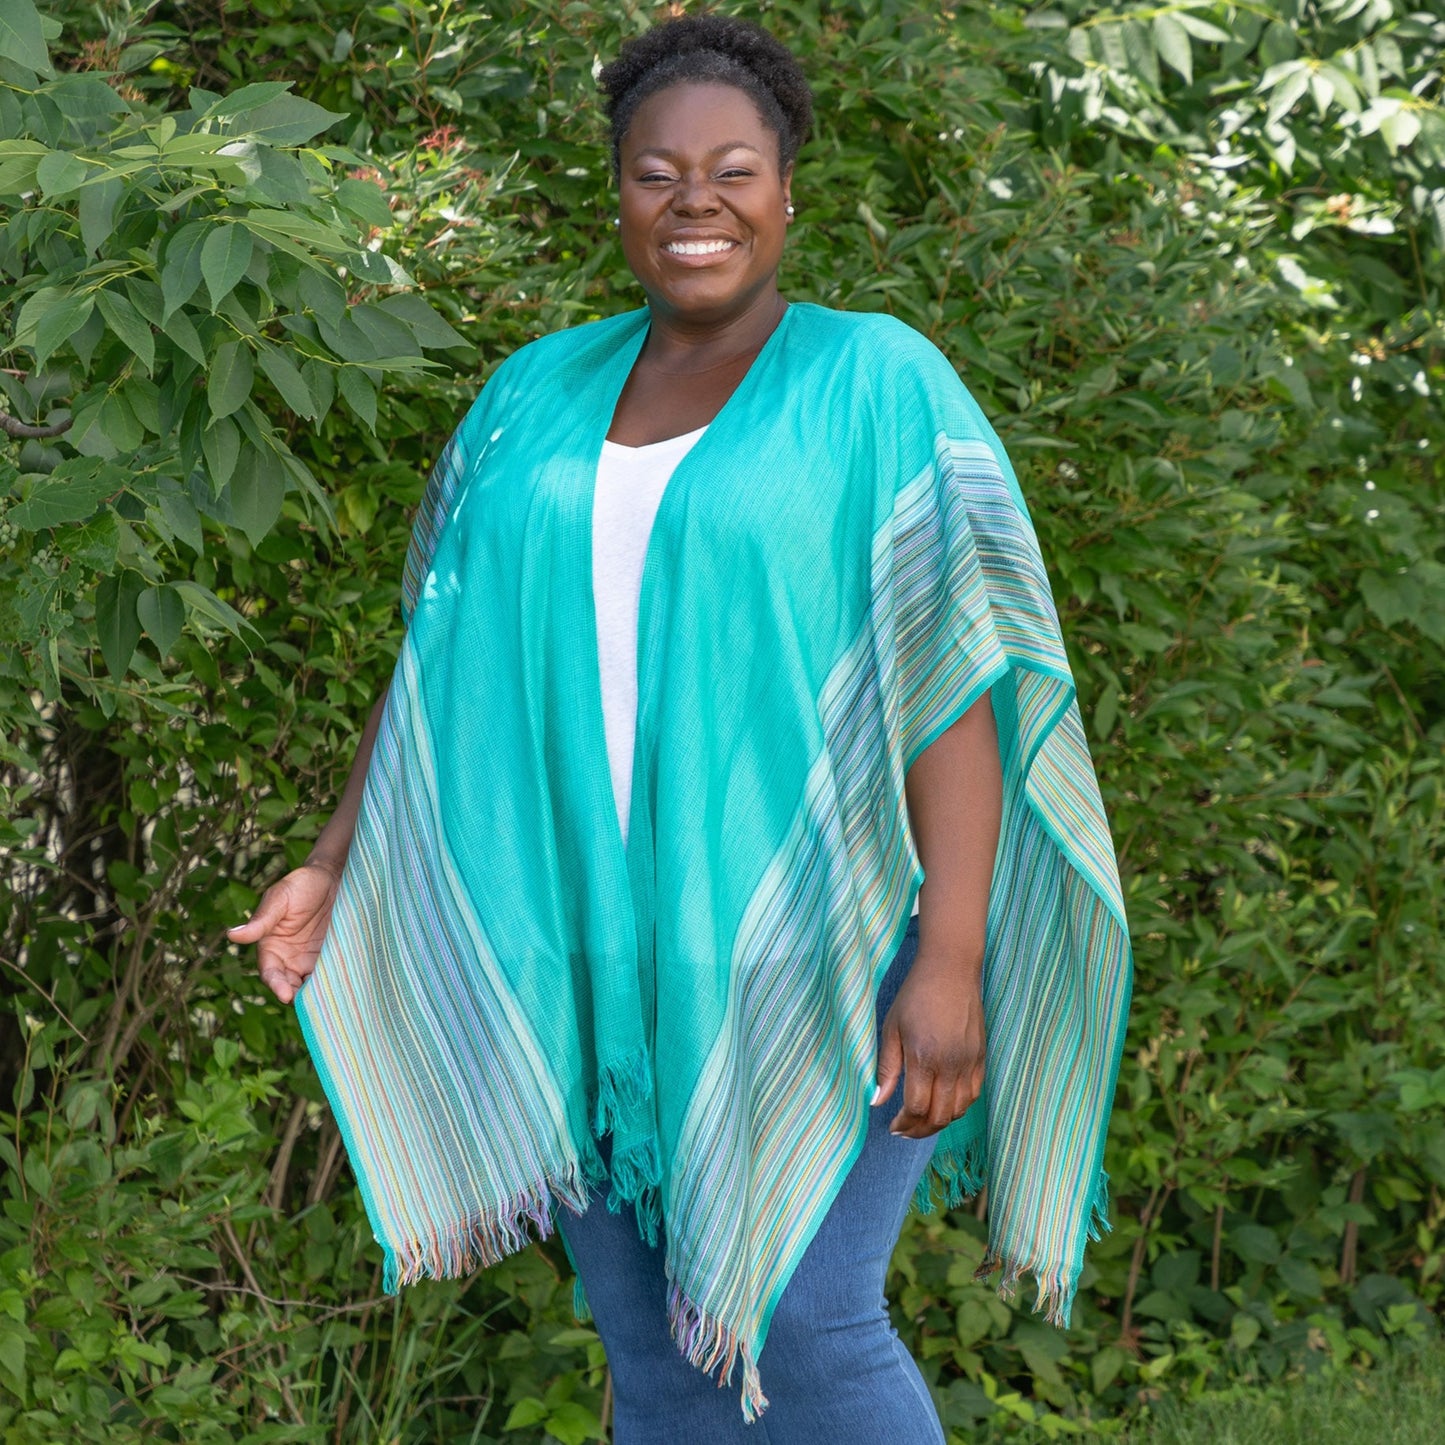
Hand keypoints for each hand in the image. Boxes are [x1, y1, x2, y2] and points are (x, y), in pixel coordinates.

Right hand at [227, 861, 341, 1004]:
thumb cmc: (302, 884)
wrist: (335, 876)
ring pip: (313, 987)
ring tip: (331, 1000)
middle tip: (313, 1005)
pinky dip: (336, 985)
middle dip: (300, 998)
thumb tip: (232, 935)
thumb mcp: (280, 898)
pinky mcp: (335, 958)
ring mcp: (314, 961)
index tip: (286, 995)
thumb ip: (261, 920)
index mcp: (272, 948)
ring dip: (320, 995)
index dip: (277, 986)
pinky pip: (333, 977)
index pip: (271, 974)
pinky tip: (345, 989)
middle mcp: (291, 960)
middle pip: (292, 987)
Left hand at [871, 951, 985, 1138]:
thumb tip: (877, 1101)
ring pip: (959, 1110)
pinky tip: (944, 1104)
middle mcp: (951, 1065)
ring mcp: (970, 1063)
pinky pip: (974, 1094)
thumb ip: (886, 1068)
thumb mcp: (891, 1028)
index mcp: (924, 1058)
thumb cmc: (915, 996)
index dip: (904, 1124)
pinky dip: (959, 1107)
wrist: (950, 971)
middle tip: (905, 1131)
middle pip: (940, 1116)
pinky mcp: (982, 1057)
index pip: (917, 1108)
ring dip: (940, 1121)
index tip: (893, 1126)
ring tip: (922, 1121)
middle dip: (920, 1130)